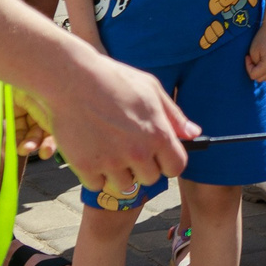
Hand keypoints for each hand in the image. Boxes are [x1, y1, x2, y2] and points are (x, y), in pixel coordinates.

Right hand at [18, 51, 194, 200]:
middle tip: (128, 148)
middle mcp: (138, 153)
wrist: (72, 79)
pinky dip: (95, 174)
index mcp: (158, 135)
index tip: (160, 157)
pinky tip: (92, 152)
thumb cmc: (114, 80)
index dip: (169, 162)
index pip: (176, 167)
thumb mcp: (151, 90)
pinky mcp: (86, 168)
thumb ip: (174, 116)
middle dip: (143, 167)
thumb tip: (193, 133)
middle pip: (150, 178)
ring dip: (118, 173)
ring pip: (124, 185)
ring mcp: (111, 163)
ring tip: (109, 148)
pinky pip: (97, 184)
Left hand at [246, 17, 265, 82]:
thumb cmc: (262, 37)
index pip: (254, 75)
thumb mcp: (253, 51)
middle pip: (261, 79)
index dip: (248, 66)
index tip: (247, 56)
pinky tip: (265, 61)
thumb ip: (253, 64)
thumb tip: (255, 72)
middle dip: (254, 70)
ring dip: (261, 72)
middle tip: (252, 59)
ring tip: (259, 60)